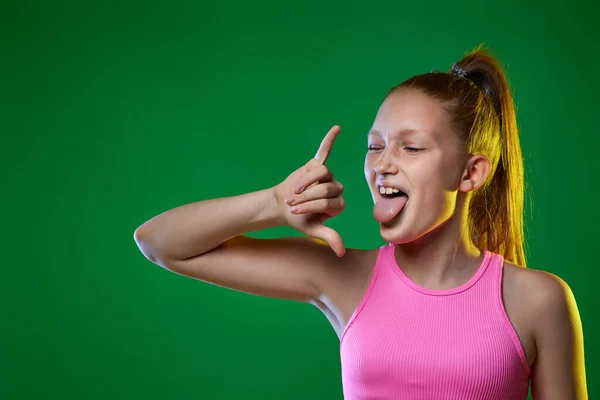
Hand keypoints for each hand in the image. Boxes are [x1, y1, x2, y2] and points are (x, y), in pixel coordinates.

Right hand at [273, 125, 345, 256]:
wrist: (281, 206)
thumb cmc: (298, 219)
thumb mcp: (313, 230)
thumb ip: (329, 237)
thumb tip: (341, 253)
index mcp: (338, 202)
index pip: (330, 199)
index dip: (312, 205)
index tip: (296, 210)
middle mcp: (335, 186)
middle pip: (326, 186)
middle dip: (307, 195)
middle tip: (292, 201)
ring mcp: (326, 175)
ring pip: (321, 172)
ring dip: (305, 180)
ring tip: (294, 188)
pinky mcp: (316, 164)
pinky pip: (325, 150)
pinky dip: (330, 139)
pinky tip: (337, 128)